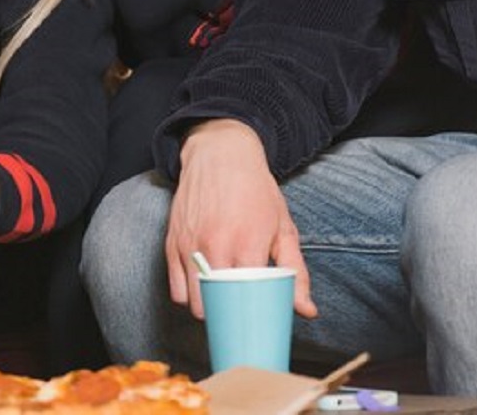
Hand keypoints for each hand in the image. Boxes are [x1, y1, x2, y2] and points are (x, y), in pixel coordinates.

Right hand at [166, 119, 316, 320]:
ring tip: (222, 306)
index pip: (249, 299)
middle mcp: (215, 246)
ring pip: (193, 302)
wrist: (220, 154)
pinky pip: (174, 288)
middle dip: (230, 318)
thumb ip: (296, 272)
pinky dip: (186, 297)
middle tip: (242, 316)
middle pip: (218, 307)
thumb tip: (306, 311)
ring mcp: (189, 245)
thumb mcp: (283, 227)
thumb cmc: (256, 191)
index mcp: (247, 244)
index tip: (262, 321)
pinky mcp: (171, 242)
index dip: (256, 315)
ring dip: (207, 310)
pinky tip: (201, 292)